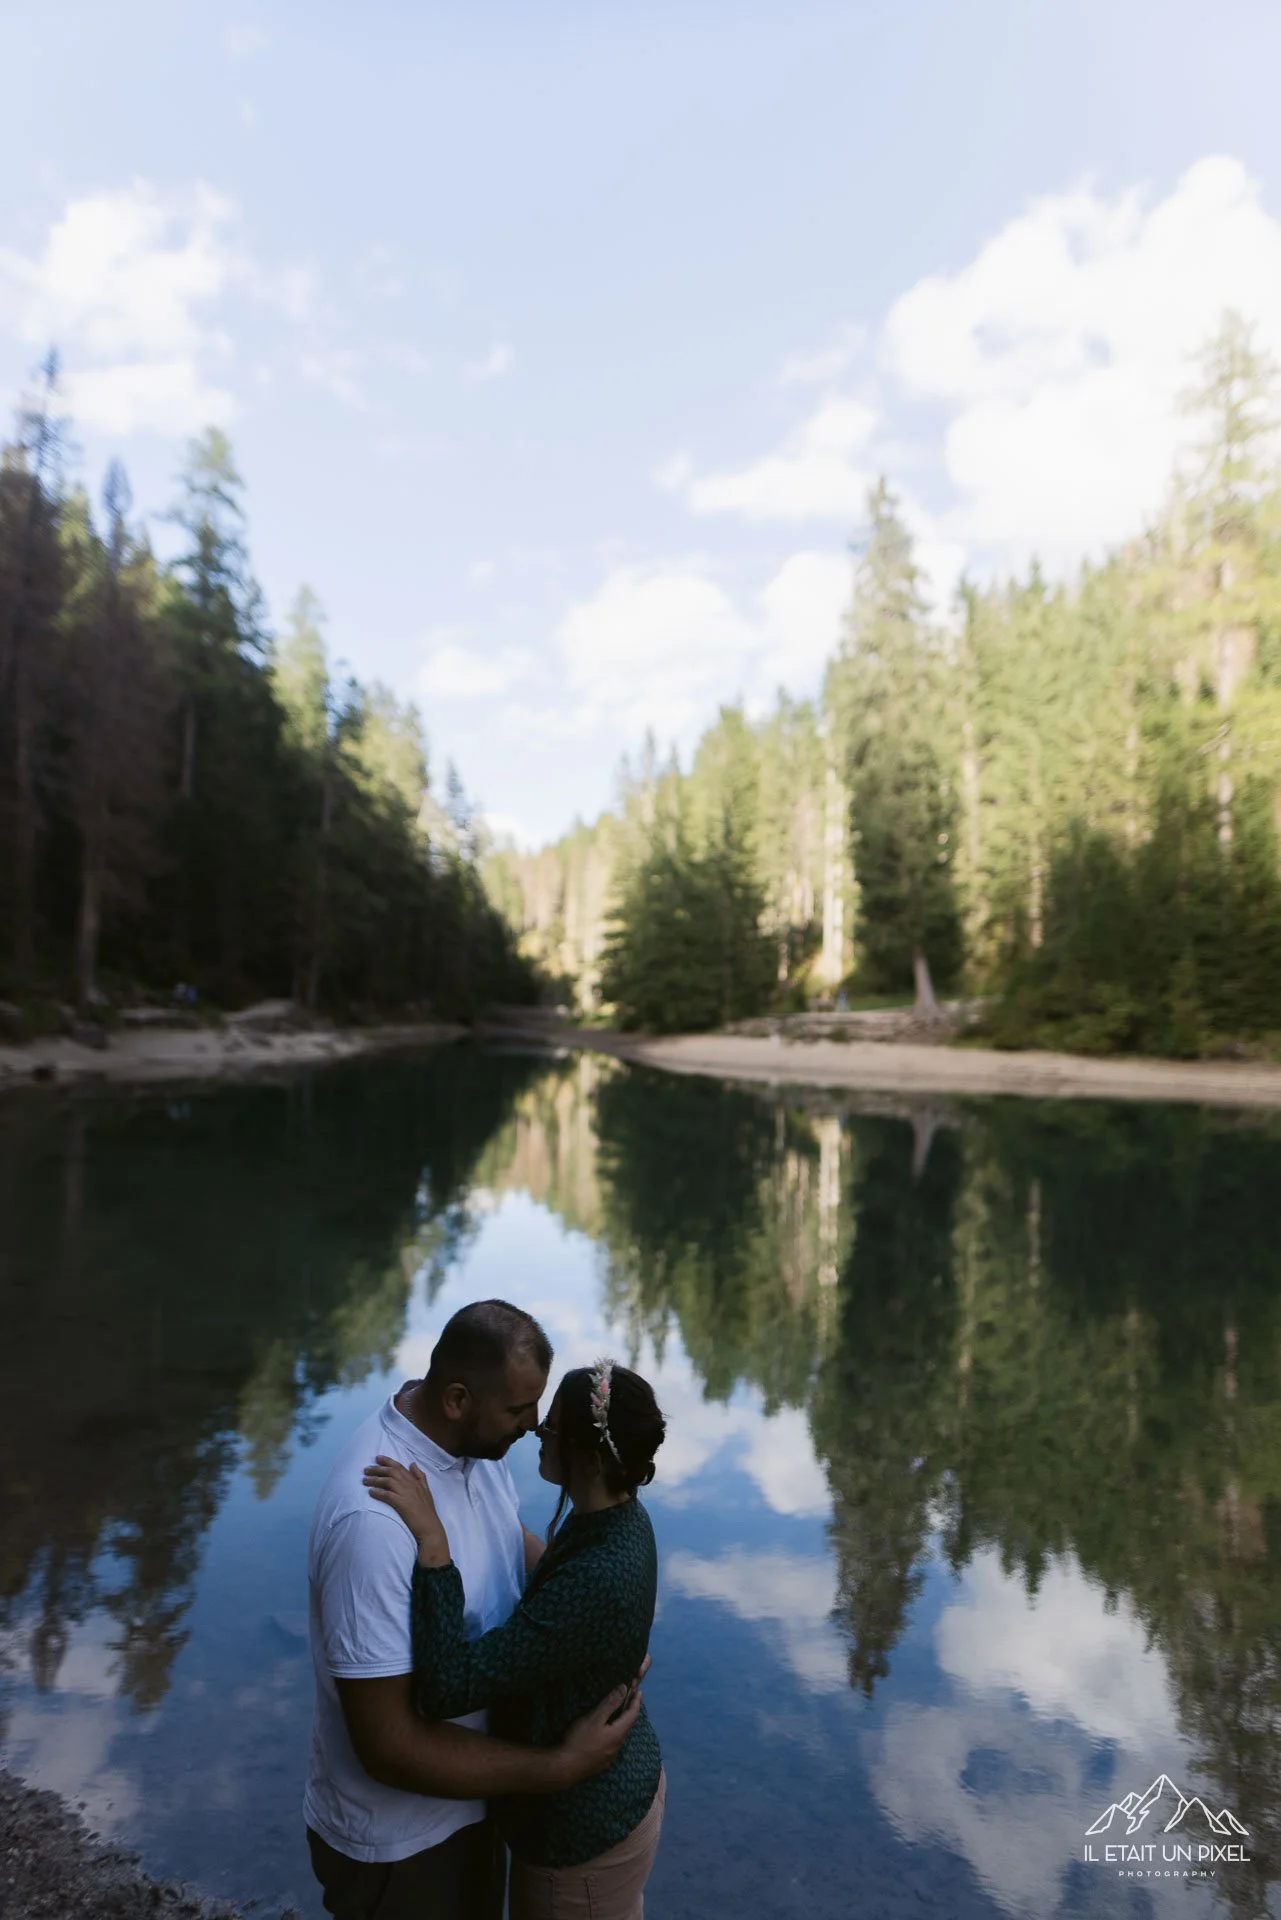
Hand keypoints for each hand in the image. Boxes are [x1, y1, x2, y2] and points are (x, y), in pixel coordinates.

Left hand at [363, 1456, 449, 1562]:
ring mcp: (406, 1494)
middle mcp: (410, 1484)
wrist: (430, 1527)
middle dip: (377, 1469)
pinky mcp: (402, 1504)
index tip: (377, 1458)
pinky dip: (378, 1492)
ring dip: (375, 1480)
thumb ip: (420, 1476)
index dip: (387, 1461)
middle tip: (366, 1469)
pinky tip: (371, 1492)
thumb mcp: (426, 1490)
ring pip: (388, 1482)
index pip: (399, 1467)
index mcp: (415, 1481)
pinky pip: (387, 1495)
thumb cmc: (427, 1511)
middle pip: (391, 1472)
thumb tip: (412, 1463)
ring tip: (365, 1480)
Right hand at [553, 1662, 648, 1786]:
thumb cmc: (580, 1740)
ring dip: (621, 1723)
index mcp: (618, 1734)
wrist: (565, 1769)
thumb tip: (624, 1688)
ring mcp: (609, 1756)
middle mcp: (617, 1746)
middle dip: (629, 1712)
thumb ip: (610, 1704)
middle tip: (629, 1699)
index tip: (639, 1691)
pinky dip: (613, 1733)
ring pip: (619, 1736)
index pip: (633, 1715)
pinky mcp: (601, 1762)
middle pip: (627, 1726)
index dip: (636, 1702)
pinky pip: (612, 1744)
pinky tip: (605, 1732)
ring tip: (618, 1713)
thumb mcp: (594, 1718)